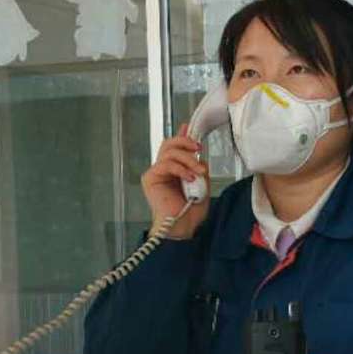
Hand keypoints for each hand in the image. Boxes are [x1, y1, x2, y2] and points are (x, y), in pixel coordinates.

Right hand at [141, 123, 209, 239]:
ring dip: (188, 159)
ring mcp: (156, 173)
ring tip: (198, 171)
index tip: (189, 126)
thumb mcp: (202, 184)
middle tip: (198, 149)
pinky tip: (189, 178)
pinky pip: (165, 164)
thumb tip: (200, 154)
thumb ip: (199, 167)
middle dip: (186, 142)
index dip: (182, 135)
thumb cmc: (190, 211)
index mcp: (174, 169)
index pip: (175, 146)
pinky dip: (180, 169)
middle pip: (170, 143)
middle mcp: (163, 169)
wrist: (182, 227)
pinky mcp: (150, 178)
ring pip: (170, 152)